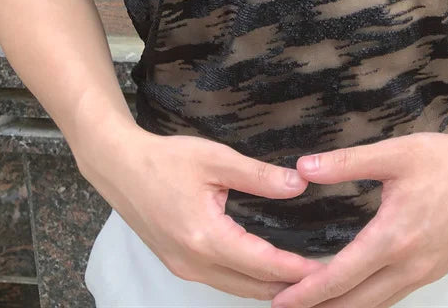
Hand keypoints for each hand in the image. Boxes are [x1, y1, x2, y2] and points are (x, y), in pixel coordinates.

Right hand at [79, 123, 326, 300]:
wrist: (119, 167)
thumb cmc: (166, 159)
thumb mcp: (215, 159)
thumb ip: (258, 176)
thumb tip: (299, 185)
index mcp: (205, 238)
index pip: (261, 264)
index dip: (296, 269)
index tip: (328, 270)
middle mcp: (194, 263)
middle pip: (251, 287)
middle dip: (289, 287)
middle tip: (325, 280)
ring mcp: (184, 268)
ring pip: (236, 289)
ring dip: (270, 287)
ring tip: (303, 279)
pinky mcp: (179, 264)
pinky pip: (221, 282)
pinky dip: (248, 281)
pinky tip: (267, 271)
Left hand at [270, 118, 447, 307]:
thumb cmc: (446, 160)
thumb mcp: (394, 154)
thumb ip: (346, 162)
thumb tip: (303, 167)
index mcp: (395, 237)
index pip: (341, 276)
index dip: (307, 292)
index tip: (279, 299)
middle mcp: (410, 266)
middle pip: (356, 303)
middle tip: (284, 303)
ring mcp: (425, 273)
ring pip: (376, 304)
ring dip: (342, 307)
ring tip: (312, 303)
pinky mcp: (434, 270)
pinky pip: (393, 296)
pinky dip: (366, 300)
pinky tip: (351, 291)